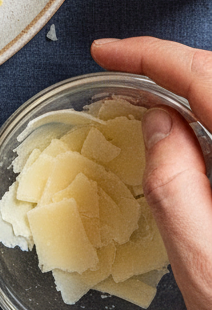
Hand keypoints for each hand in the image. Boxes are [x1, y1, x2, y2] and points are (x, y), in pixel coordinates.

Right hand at [92, 35, 211, 309]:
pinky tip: (190, 126)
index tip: (108, 52)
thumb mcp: (200, 256)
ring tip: (148, 87)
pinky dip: (209, 108)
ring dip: (192, 82)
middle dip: (169, 61)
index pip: (201, 76)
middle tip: (121, 64)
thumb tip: (159, 120)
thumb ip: (173, 179)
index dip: (148, 55)